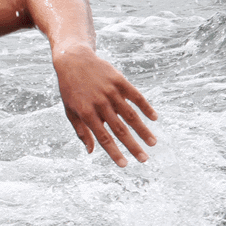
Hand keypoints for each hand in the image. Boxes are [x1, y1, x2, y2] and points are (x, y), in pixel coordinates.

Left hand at [52, 45, 157, 166]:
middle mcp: (100, 103)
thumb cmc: (70, 89)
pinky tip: (154, 118)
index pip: (103, 138)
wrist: (73, 60)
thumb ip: (81, 131)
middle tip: (145, 159)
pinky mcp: (119, 80)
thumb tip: (91, 152)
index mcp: (86, 113)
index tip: (125, 165)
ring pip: (130, 115)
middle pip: (120, 129)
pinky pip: (136, 96)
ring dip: (143, 130)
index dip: (114, 152)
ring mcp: (111, 91)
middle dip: (133, 146)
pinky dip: (146, 107)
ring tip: (153, 143)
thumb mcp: (70, 111)